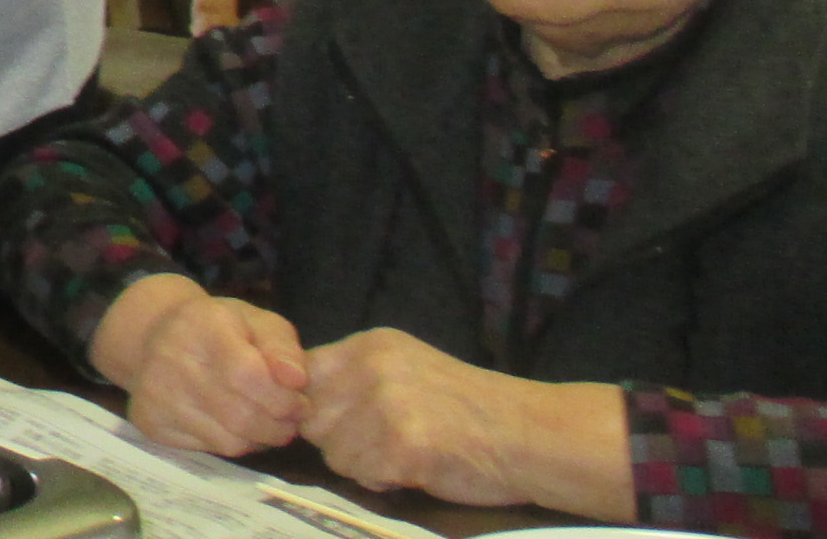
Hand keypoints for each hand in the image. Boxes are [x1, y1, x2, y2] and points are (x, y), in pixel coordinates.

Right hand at [87, 273, 308, 453]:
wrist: (155, 335)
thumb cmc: (218, 328)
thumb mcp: (258, 322)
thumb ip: (283, 348)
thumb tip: (297, 380)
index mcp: (202, 326)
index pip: (249, 376)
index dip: (284, 399)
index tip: (301, 403)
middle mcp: (171, 360)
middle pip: (240, 416)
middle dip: (278, 426)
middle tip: (289, 420)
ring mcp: (156, 394)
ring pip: (228, 440)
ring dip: (258, 439)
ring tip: (265, 421)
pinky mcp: (149, 421)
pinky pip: (209, 448)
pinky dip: (233, 443)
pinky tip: (234, 425)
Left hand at [302, 328, 634, 517]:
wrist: (530, 435)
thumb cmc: (468, 409)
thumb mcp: (404, 371)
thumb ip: (353, 380)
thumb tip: (297, 405)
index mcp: (370, 344)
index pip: (302, 376)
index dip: (313, 408)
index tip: (342, 424)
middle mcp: (372, 367)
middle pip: (311, 418)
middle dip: (338, 440)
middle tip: (381, 444)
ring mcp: (387, 405)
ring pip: (333, 452)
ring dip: (362, 464)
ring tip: (404, 454)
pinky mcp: (402, 445)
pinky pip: (362, 475)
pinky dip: (384, 481)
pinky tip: (415, 468)